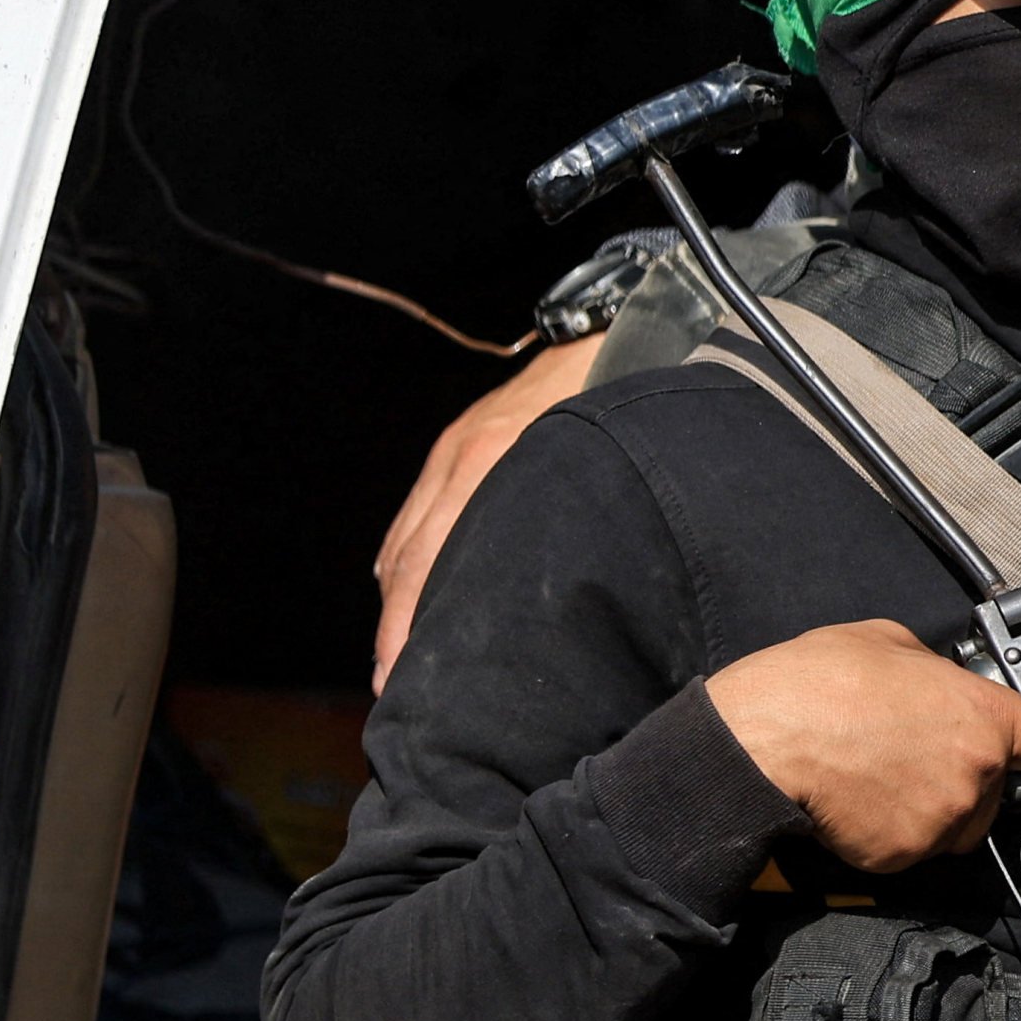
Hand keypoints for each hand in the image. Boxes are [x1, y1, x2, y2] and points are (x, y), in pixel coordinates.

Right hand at [373, 338, 600, 690]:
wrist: (617, 330)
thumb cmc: (625, 403)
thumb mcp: (610, 466)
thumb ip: (591, 526)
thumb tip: (593, 598)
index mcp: (493, 463)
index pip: (433, 560)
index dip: (415, 625)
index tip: (407, 680)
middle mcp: (461, 459)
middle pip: (410, 560)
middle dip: (399, 629)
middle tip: (394, 690)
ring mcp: (454, 450)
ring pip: (408, 541)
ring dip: (400, 600)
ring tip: (399, 659)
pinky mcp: (459, 444)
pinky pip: (417, 513)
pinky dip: (406, 560)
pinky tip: (405, 594)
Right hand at [706, 620, 1020, 873]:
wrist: (757, 741)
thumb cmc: (813, 686)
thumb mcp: (891, 646)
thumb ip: (937, 670)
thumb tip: (937, 680)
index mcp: (984, 714)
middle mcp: (976, 773)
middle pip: (988, 792)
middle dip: (953, 773)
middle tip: (893, 744)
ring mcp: (944, 820)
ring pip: (946, 822)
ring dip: (915, 802)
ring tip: (862, 766)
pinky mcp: (905, 858)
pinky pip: (907, 848)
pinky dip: (883, 830)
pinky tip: (851, 798)